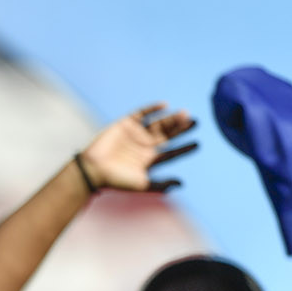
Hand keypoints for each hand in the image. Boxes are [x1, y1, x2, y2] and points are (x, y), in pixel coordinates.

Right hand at [77, 103, 196, 192]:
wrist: (94, 170)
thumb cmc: (117, 180)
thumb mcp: (142, 184)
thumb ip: (161, 184)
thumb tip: (182, 183)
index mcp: (149, 160)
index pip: (171, 152)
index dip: (184, 148)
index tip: (197, 143)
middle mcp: (144, 146)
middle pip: (168, 135)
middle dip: (181, 129)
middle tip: (195, 122)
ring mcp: (136, 134)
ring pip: (158, 123)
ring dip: (171, 119)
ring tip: (185, 114)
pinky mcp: (126, 123)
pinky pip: (142, 113)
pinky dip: (153, 109)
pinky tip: (165, 106)